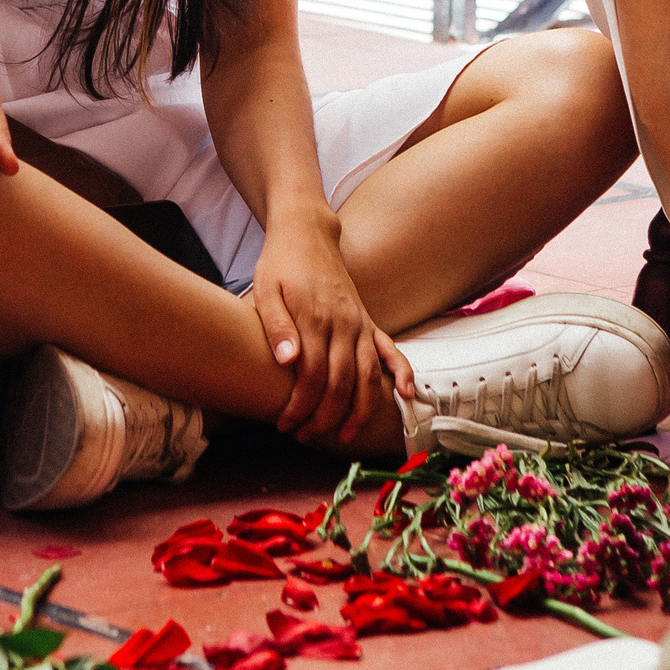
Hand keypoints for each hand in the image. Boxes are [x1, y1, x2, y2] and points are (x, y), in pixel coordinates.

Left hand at [249, 212, 413, 448]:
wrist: (307, 233)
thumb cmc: (280, 264)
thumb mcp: (265, 289)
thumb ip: (276, 326)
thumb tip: (288, 361)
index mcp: (315, 318)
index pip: (312, 376)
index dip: (299, 405)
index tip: (284, 424)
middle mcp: (344, 324)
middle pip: (341, 383)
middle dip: (324, 417)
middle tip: (304, 436)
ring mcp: (360, 323)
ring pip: (368, 375)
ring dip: (359, 410)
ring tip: (343, 436)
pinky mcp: (368, 321)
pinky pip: (390, 351)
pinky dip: (401, 373)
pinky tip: (404, 396)